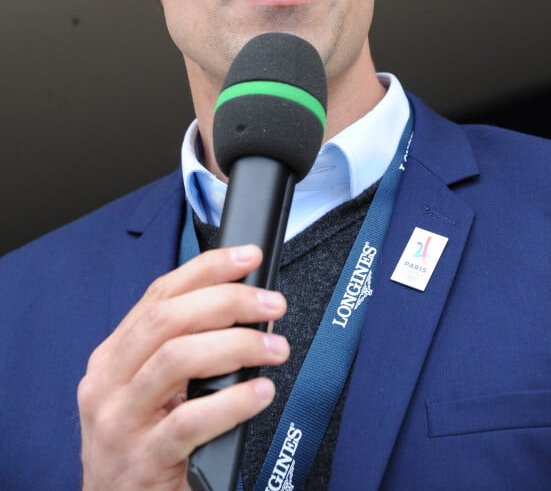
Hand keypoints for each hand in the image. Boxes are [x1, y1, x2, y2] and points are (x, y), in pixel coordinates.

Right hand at [77, 244, 288, 490]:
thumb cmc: (143, 446)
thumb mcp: (150, 391)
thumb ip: (182, 349)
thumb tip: (241, 307)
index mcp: (112, 357)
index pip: (159, 294)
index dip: (207, 268)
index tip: (248, 257)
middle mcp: (108, 383)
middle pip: (168, 319)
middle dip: (227, 301)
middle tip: (271, 304)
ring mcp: (119, 422)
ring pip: (176, 359)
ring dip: (236, 346)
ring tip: (275, 348)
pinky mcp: (142, 461)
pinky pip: (191, 421)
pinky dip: (234, 401)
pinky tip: (260, 393)